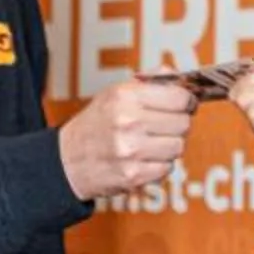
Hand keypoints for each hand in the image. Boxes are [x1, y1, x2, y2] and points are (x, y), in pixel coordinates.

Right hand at [56, 77, 197, 200]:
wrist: (67, 160)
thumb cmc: (96, 123)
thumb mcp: (116, 92)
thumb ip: (151, 82)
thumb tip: (179, 78)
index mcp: (125, 97)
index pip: (179, 98)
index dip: (187, 101)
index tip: (185, 104)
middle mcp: (128, 123)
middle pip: (183, 123)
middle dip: (179, 123)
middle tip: (167, 124)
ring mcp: (130, 151)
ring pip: (178, 147)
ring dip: (170, 145)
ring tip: (153, 142)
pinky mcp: (132, 176)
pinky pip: (166, 169)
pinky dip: (160, 165)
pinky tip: (145, 158)